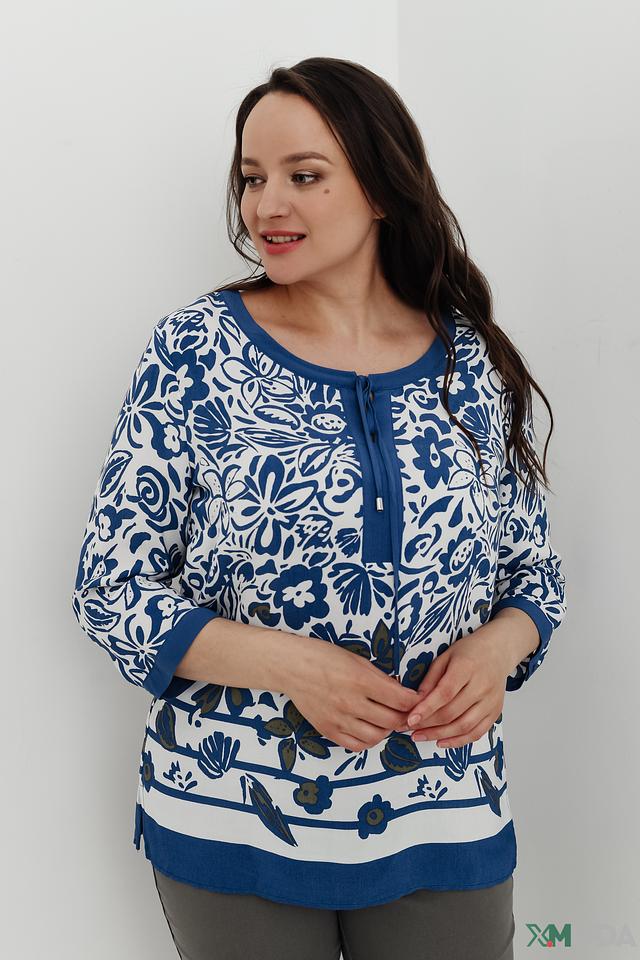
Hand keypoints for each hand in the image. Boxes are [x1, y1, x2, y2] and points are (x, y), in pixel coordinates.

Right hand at [286, 640, 422, 752]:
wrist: (291, 667)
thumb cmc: (324, 657)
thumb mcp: (357, 660)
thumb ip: (380, 678)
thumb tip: (402, 693)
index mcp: (361, 680)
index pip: (401, 699)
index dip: (416, 701)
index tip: (420, 700)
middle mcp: (351, 702)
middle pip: (392, 721)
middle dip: (405, 717)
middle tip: (407, 712)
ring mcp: (339, 719)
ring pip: (377, 737)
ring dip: (387, 730)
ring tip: (387, 720)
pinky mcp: (328, 730)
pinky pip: (356, 745)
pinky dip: (368, 740)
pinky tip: (370, 729)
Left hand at [397, 624, 512, 747]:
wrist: (498, 651)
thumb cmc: (469, 652)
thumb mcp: (445, 657)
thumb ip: (431, 679)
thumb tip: (415, 701)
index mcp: (466, 667)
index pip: (444, 693)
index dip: (426, 708)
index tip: (410, 719)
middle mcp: (482, 686)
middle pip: (452, 712)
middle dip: (427, 724)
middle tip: (408, 728)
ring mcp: (490, 701)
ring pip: (464, 726)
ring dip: (439, 735)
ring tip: (420, 736)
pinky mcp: (495, 711)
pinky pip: (477, 733)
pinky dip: (458, 741)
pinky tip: (441, 742)